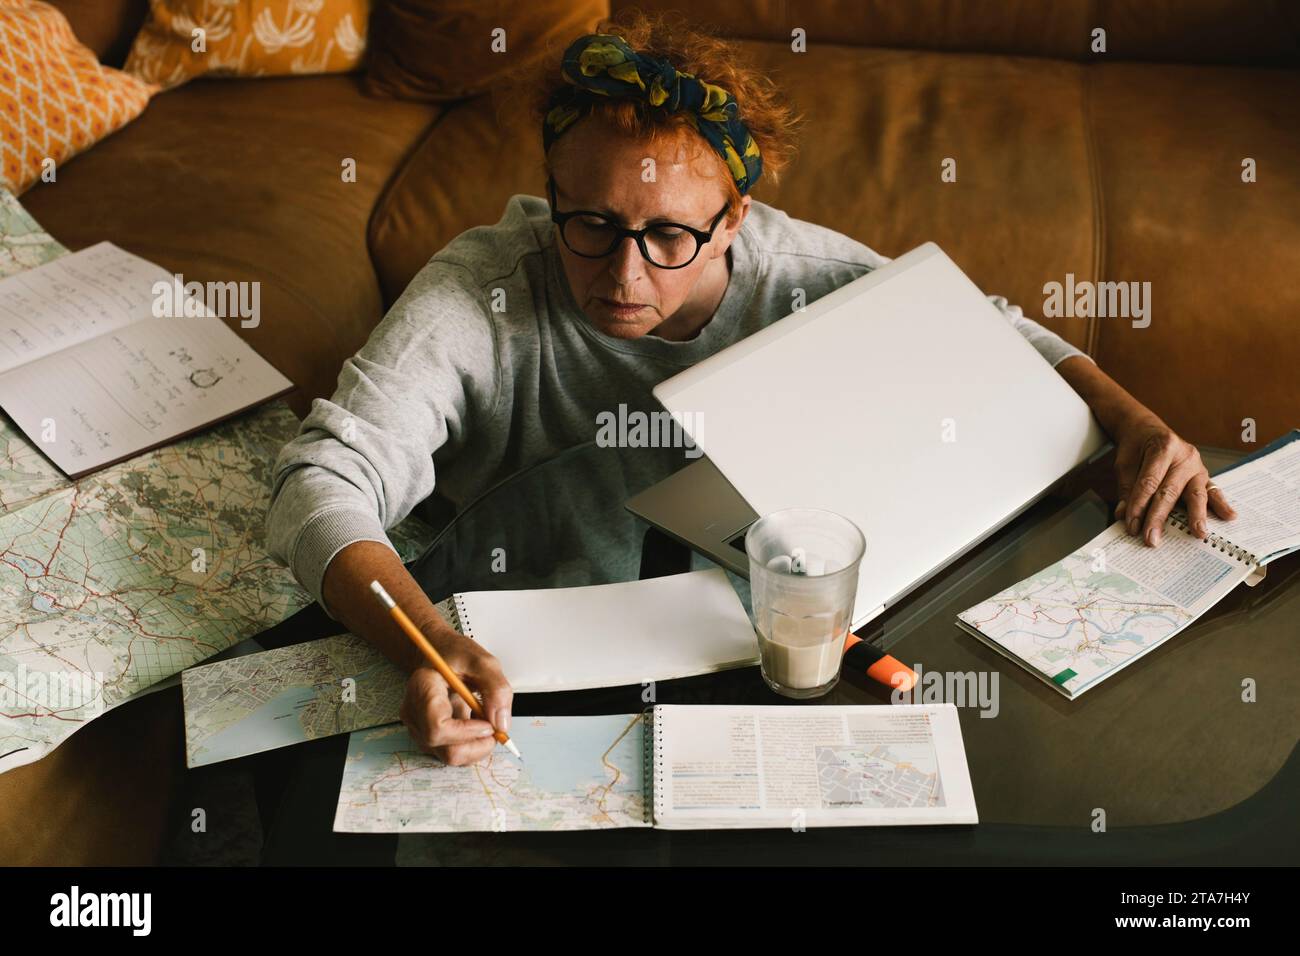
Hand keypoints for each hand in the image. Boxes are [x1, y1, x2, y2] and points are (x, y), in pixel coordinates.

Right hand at [398, 626, 512, 766]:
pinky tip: (475, 724)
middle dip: (476, 746)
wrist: (439, 655)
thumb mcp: (484, 662)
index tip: (489, 725)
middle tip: (496, 729)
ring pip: (448, 756)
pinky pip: (450, 752)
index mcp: (423, 688)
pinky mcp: (426, 736)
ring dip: (475, 746)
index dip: (467, 732)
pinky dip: (470, 745)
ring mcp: (418, 727)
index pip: (438, 727)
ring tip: (485, 720)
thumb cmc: (457, 656)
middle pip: (444, 749)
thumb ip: (496, 690)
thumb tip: (501, 724)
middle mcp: (414, 712)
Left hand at [1112, 414, 1236, 545]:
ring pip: (1196, 492)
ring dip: (1196, 515)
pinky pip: (1212, 490)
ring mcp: (1197, 465)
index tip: (1131, 526)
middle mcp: (1184, 455)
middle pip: (1170, 491)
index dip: (1139, 506)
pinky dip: (1220, 504)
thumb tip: (1124, 515)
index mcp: (1163, 447)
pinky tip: (1229, 516)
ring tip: (1199, 533)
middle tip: (1152, 539)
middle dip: (1159, 517)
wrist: (1148, 430)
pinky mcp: (1204, 474)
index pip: (1149, 482)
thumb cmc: (1136, 448)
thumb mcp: (1125, 463)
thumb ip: (1126, 489)